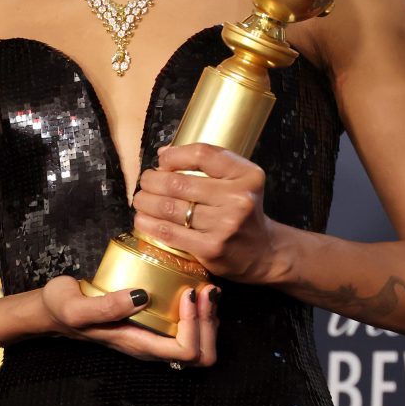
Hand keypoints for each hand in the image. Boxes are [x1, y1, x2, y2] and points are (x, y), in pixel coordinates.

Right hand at [40, 275, 219, 365]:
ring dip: (208, 316)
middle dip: (210, 323)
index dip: (195, 325)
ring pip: (200, 343)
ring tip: (204, 286)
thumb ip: (105, 306)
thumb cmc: (64, 308)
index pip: (185, 351)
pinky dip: (199, 310)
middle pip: (201, 353)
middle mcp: (151, 345)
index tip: (187, 292)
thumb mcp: (76, 307)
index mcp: (138, 345)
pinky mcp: (154, 323)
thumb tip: (141, 296)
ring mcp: (154, 336)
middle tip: (205, 289)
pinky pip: (189, 326)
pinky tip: (193, 285)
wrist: (54, 310)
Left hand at [133, 142, 282, 283]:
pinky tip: (142, 219)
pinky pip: (170, 232)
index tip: (161, 161)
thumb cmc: (243, 210)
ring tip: (140, 199)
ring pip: (170, 208)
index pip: (202, 154)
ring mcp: (225, 225)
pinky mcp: (212, 248)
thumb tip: (164, 154)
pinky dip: (150, 224)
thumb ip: (207, 162)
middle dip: (152, 180)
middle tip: (145, 182)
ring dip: (146, 201)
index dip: (175, 155)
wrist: (264, 252)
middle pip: (180, 182)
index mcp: (246, 175)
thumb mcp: (238, 178)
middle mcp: (239, 198)